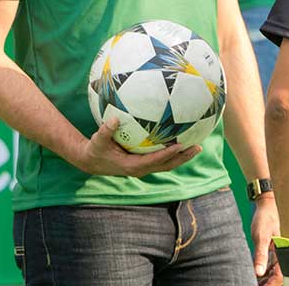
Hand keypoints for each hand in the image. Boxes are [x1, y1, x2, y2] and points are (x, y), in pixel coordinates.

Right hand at [71, 118, 201, 177]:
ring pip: (167, 164)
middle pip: (167, 165)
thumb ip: (105, 131)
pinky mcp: (143, 163)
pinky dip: (173, 153)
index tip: (180, 145)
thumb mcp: (97, 140)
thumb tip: (114, 119)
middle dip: (183, 157)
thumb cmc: (95, 150)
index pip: (155, 161)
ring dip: (182, 157)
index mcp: (132, 165)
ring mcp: (143, 167)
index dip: (168, 154)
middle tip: (198, 147)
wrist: (90, 162)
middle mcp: (141, 169)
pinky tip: (181, 141)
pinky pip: (162, 159)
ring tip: (197, 146)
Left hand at [252, 195, 282, 283]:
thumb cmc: (266, 217)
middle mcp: (285, 254)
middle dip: (268, 283)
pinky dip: (265, 270)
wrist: (269, 202)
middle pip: (278, 276)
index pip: (280, 276)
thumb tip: (258, 272)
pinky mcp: (276, 248)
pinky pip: (272, 264)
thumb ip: (260, 254)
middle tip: (254, 283)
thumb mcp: (261, 236)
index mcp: (285, 253)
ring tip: (254, 280)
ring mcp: (281, 252)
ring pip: (275, 271)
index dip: (271, 284)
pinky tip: (257, 272)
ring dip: (266, 278)